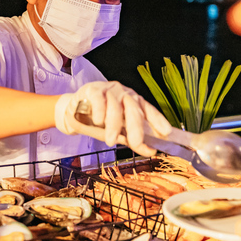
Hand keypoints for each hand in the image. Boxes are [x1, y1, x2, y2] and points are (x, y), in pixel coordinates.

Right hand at [55, 81, 171, 156]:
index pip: (149, 111)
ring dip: (113, 125)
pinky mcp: (93, 89)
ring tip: (110, 140)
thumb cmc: (100, 122)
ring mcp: (109, 90)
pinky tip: (98, 121)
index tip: (166, 132)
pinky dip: (99, 111)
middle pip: (134, 110)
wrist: (74, 112)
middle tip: (136, 143)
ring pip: (115, 106)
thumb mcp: (118, 133)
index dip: (158, 121)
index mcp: (135, 103)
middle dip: (136, 128)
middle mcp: (125, 95)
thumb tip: (151, 151)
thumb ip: (133, 140)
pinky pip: (99, 99)